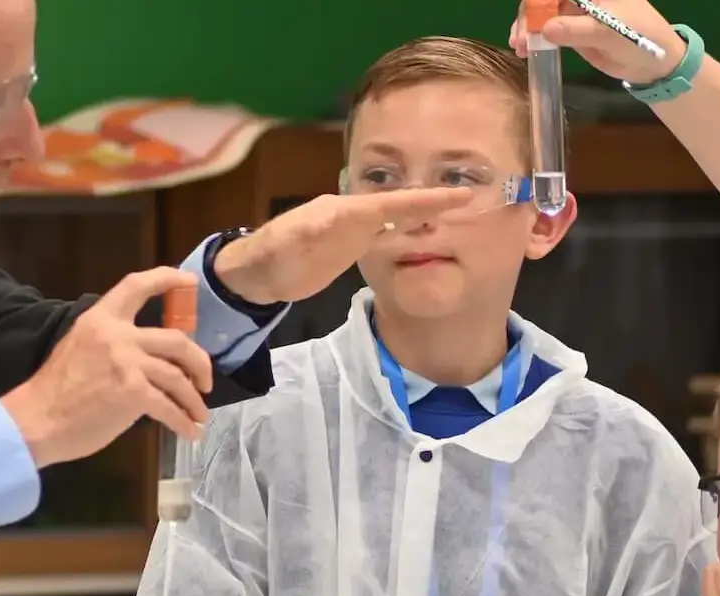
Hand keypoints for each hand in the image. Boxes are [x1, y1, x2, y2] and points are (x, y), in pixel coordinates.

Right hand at [0, 267, 212, 464]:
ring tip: (199, 414)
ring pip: (177, 377)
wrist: (36, 420)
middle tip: (205, 381)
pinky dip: (183, 421)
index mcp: (100, 318)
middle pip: (177, 340)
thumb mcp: (78, 346)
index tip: (189, 281)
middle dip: (199, 362)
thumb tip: (145, 354)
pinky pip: (169, 406)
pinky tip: (189, 431)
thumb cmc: (53, 390)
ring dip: (193, 399)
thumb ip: (110, 342)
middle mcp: (117, 335)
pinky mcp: (133, 393)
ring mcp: (127, 363)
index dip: (167, 279)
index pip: (136, 286)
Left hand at [212, 189, 477, 305]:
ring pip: (393, 218)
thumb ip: (309, 230)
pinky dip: (406, 230)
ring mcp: (349, 231)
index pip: (390, 203)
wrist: (252, 275)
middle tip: (468, 197)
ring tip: (454, 211)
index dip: (424, 200)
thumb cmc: (266, 259)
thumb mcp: (283, 245)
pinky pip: (384, 235)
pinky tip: (420, 233)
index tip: (457, 196)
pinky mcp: (348, 247)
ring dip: (422, 214)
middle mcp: (349, 215)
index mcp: (341, 212)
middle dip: (431, 202)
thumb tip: (340, 214)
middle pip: (397, 205)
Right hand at [510, 1, 686, 86]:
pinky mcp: (571, 29)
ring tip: (520, 46)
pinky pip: (546, 29)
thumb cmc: (641, 38)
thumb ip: (579, 30)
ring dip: (526, 26)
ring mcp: (574, 10)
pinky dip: (533, 36)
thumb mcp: (610, 34)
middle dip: (529, 14)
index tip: (528, 14)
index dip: (539, 1)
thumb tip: (546, 29)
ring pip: (541, 12)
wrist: (655, 63)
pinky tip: (524, 48)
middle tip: (521, 38)